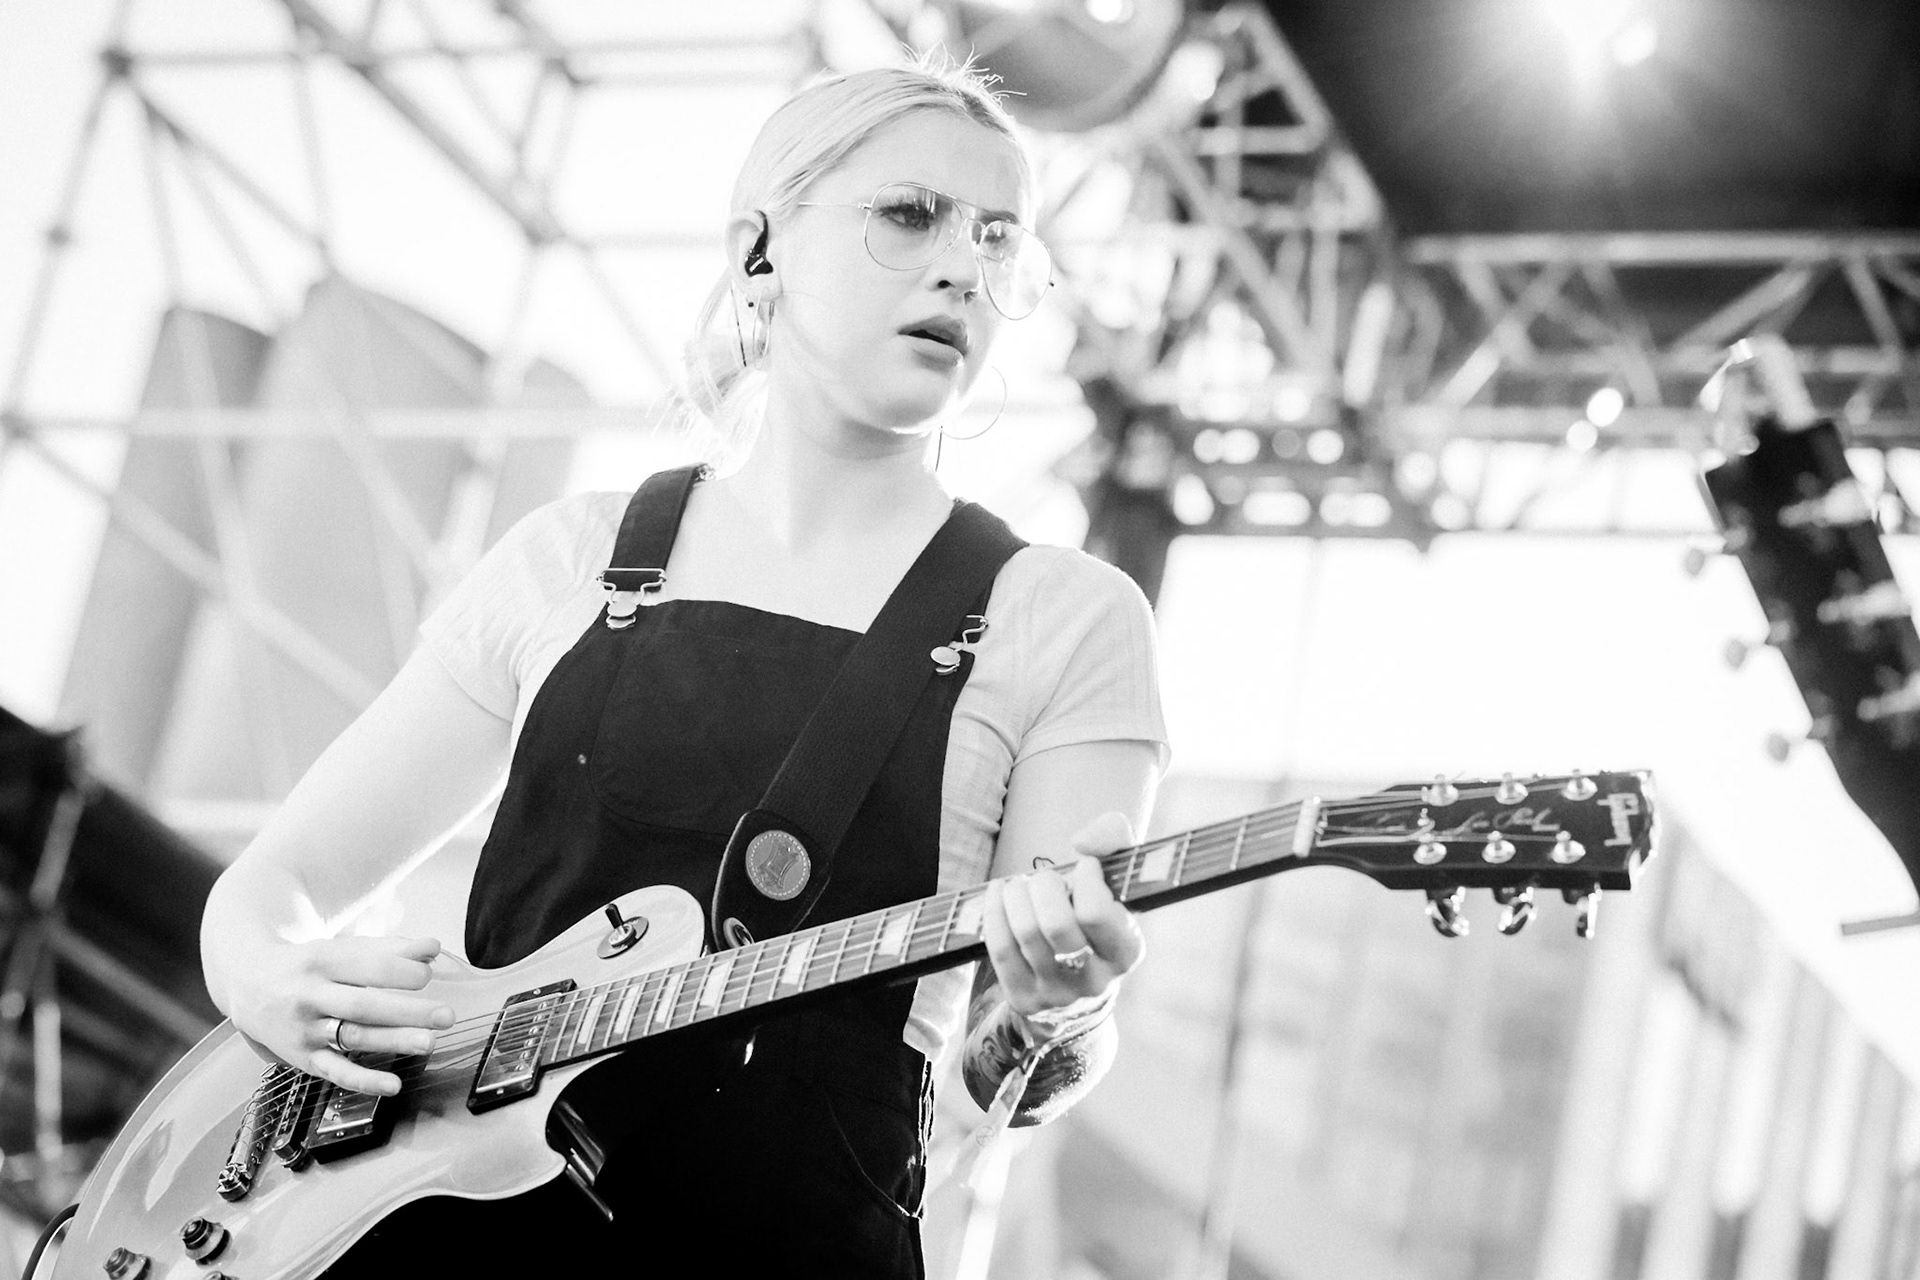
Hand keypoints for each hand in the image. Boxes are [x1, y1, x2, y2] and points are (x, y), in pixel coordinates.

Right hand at [224, 934, 454, 1096]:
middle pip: (363, 1005)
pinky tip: (393, 1085)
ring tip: (429, 1042)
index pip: (368, 967)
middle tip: (446, 1016)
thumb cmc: (306, 965)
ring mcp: (305, 1030)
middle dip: (407, 1011)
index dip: (402, 971)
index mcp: (322, 961)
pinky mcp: (302, 1058)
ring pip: (352, 1037)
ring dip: (393, 1042)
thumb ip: (387, 949)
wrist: (246, 985)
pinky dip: (364, 1081)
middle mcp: (311, 996)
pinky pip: (335, 1072)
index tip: (429, 975)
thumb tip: (434, 947)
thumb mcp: (339, 948)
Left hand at [982, 811, 1145, 1025]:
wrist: (1077, 986)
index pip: (1096, 913)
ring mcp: (1056, 993)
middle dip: (1044, 886)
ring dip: (1017, 893)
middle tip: (1047, 879)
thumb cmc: (1096, 917)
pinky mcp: (1024, 998)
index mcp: (1126, 952)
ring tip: (1022, 885)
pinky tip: (1000, 893)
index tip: (1084, 867)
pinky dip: (995, 910)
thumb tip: (1083, 842)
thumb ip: (1114, 840)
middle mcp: (1094, 980)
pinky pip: (1000, 948)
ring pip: (1025, 932)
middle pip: (1056, 924)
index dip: (1085, 878)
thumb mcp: (1117, 880)